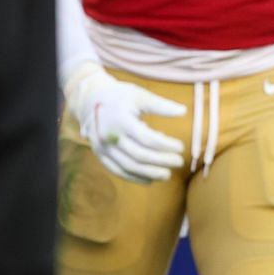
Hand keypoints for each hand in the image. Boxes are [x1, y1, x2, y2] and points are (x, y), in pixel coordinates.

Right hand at [63, 60, 186, 182]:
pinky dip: (134, 177)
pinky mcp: (100, 154)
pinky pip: (117, 170)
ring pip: (128, 166)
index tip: (181, 147)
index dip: (166, 145)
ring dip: (150, 173)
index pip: (147, 138)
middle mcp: (108, 135)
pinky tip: (150, 179)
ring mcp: (102, 147)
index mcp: (120, 119)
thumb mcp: (139, 95)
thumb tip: (184, 111)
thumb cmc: (119, 96)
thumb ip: (161, 105)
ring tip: (167, 174)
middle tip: (179, 162)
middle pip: (139, 155)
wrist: (89, 100)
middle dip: (162, 161)